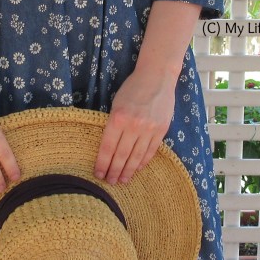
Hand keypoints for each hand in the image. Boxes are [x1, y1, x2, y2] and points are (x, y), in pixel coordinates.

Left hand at [94, 69, 175, 184]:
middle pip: (121, 155)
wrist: (157, 77)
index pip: (107, 148)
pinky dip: (143, 162)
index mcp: (118, 118)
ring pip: (136, 156)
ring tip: (122, 180)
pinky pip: (150, 151)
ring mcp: (149, 129)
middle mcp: (133, 126)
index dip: (102, 163)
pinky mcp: (161, 130)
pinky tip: (137, 169)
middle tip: (109, 182)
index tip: (98, 174)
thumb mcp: (116, 104)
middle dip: (114, 171)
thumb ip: (113, 125)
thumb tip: (109, 149)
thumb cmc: (132, 88)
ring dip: (128, 171)